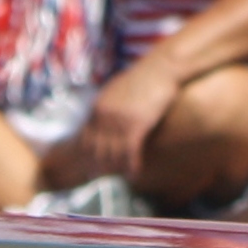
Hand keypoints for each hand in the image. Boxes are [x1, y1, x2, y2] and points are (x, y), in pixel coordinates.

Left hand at [65, 56, 182, 181]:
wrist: (161, 68)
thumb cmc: (143, 77)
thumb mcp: (116, 88)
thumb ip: (107, 103)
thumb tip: (101, 112)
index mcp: (98, 106)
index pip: (86, 137)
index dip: (88, 155)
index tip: (92, 165)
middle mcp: (105, 115)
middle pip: (96, 149)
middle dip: (99, 165)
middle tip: (103, 178)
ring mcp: (120, 121)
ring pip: (112, 154)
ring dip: (116, 169)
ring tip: (119, 178)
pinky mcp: (137, 125)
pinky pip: (130, 152)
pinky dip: (131, 166)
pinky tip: (134, 174)